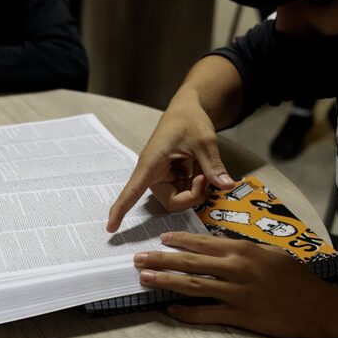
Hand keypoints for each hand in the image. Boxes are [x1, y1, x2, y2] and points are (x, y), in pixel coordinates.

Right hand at [107, 88, 235, 232]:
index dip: (121, 210)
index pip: (132, 191)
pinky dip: (196, 184)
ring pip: (180, 199)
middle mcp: (152, 174)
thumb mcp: (205, 142)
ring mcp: (162, 177)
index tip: (110, 228)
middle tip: (206, 176)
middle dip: (193, 195)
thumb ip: (214, 166)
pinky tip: (199, 168)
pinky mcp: (171, 178)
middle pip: (171, 202)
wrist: (187, 109)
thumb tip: (227, 186)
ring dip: (196, 189)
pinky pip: (184, 192)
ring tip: (203, 167)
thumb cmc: (189, 120)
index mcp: (151, 163)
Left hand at [134, 232, 335, 337]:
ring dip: (165, 282)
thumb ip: (244, 250)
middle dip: (161, 260)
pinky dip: (186, 312)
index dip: (179, 241)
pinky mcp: (238, 315)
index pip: (203, 243)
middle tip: (138, 259)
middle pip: (190, 263)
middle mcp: (236, 269)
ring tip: (145, 279)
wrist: (316, 306)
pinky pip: (206, 313)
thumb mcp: (271, 254)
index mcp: (243, 250)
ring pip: (193, 286)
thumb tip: (219, 247)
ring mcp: (236, 293)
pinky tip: (170, 309)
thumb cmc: (296, 278)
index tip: (161, 240)